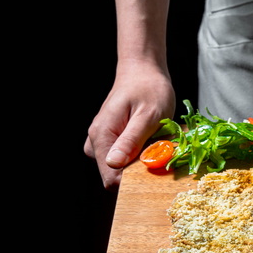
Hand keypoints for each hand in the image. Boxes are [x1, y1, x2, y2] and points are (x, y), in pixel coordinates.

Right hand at [84, 60, 175, 187]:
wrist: (142, 71)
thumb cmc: (149, 89)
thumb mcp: (148, 116)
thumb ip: (131, 140)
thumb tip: (114, 164)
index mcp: (102, 136)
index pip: (110, 178)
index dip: (133, 180)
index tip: (152, 169)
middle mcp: (95, 141)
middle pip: (115, 174)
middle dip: (138, 170)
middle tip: (157, 149)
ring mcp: (101, 140)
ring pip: (119, 167)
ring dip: (139, 161)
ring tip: (153, 140)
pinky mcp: (109, 139)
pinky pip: (122, 157)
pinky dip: (138, 154)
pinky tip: (148, 139)